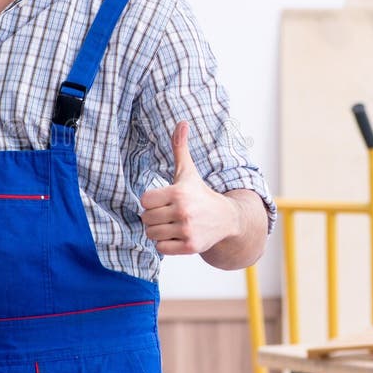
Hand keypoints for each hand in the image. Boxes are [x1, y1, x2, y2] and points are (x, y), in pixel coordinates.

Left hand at [140, 121, 239, 255]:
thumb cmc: (200, 194)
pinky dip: (165, 244)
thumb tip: (182, 123)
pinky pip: (161, 249)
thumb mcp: (188, 171)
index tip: (162, 199)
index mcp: (179, 192)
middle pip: (146, 218)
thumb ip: (180, 148)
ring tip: (170, 225)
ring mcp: (187, 230)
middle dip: (153, 217)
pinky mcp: (190, 246)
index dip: (152, 200)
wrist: (226, 219)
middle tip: (166, 214)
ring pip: (152, 234)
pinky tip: (176, 236)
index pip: (145, 200)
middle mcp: (183, 212)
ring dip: (158, 231)